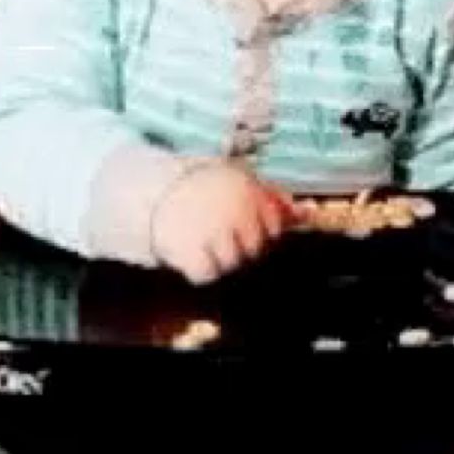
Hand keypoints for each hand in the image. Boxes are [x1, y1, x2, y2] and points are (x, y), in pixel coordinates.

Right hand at [151, 164, 293, 284]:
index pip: (274, 226)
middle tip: (218, 230)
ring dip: (220, 257)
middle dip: (239, 244)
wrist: (149, 190)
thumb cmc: (199, 186)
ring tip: (203, 239)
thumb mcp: (235, 179)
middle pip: (255, 248)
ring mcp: (211, 230)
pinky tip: (192, 252)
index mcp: (248, 188)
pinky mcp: (189, 250)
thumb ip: (271, 197)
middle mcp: (234, 209)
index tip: (242, 222)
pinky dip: (200, 269)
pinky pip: (207, 274)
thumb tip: (304, 214)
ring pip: (233, 263)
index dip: (259, 228)